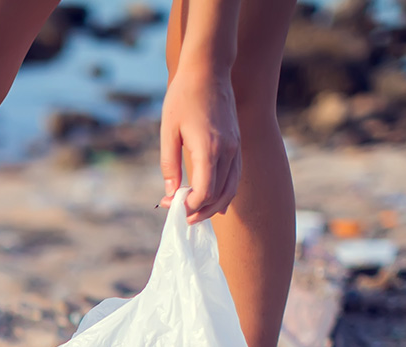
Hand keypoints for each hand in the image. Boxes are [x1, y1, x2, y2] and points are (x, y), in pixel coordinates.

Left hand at [159, 68, 239, 223]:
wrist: (208, 70)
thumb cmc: (183, 97)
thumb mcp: (168, 131)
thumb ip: (169, 164)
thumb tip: (169, 193)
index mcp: (209, 148)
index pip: (204, 192)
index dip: (189, 206)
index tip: (172, 207)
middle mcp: (228, 151)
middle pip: (220, 195)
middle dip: (201, 211)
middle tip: (182, 218)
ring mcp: (236, 147)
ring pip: (231, 188)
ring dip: (214, 205)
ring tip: (196, 214)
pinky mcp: (237, 143)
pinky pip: (235, 176)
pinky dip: (225, 192)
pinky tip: (213, 201)